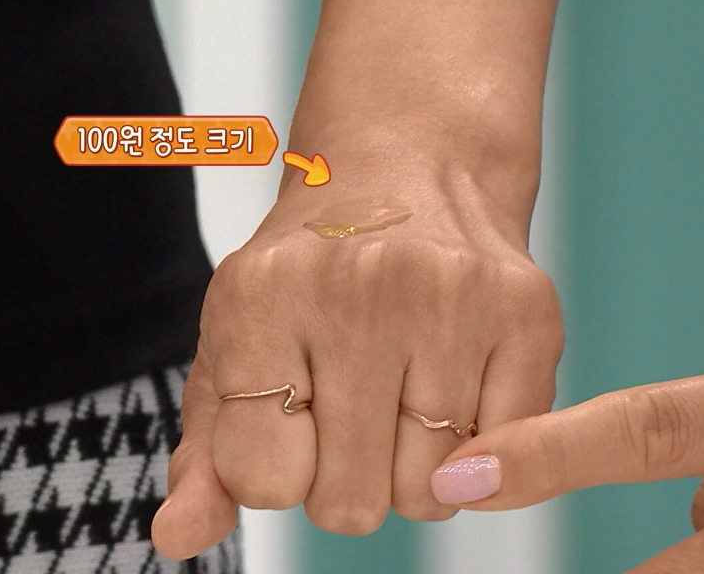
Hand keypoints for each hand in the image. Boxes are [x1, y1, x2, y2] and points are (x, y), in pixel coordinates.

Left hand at [149, 156, 564, 557]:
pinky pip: (501, 457)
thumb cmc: (307, 278)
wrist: (409, 168)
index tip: (291, 414)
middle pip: (350, 504)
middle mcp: (357, 289)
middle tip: (352, 406)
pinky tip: (455, 379)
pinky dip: (477, 445)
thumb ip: (204, 456)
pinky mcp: (527, 310)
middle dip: (346, 480)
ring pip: (430, 493)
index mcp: (260, 297)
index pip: (264, 484)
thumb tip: (176, 538)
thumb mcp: (233, 351)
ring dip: (413, 467)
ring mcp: (451, 296)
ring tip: (404, 388)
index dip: (278, 470)